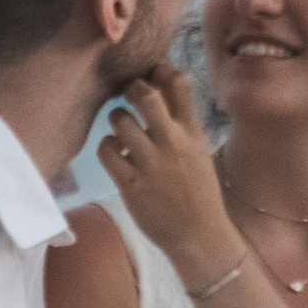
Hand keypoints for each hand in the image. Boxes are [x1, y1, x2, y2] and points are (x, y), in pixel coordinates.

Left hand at [97, 64, 237, 278]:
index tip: (152, 77)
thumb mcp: (199, 151)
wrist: (201, 237)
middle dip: (130, 89)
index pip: (179, 83)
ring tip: (121, 132)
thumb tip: (162, 90)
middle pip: (145, 96)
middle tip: (127, 97)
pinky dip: (107, 147)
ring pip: (120, 121)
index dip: (160, 71)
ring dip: (116, 120)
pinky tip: (116, 155)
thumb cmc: (198, 193)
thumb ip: (183, 123)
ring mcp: (151, 165)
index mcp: (192, 133)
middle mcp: (172, 144)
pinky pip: (107, 151)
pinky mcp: (132, 186)